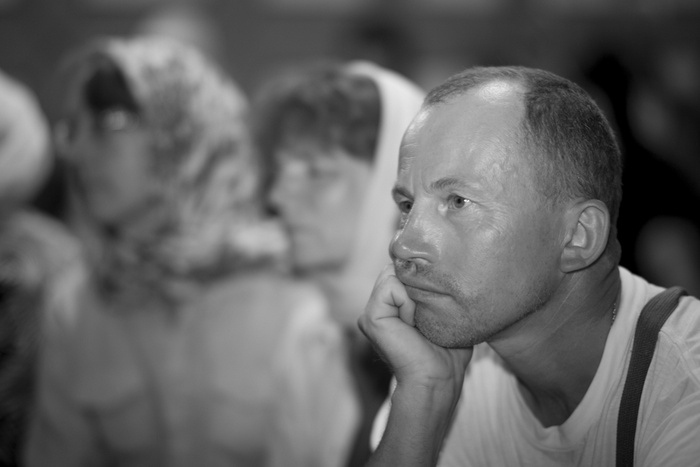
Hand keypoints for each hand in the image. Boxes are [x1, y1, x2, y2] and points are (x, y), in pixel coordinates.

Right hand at [358, 264, 472, 390]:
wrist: (437, 379)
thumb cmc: (447, 352)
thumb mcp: (444, 312)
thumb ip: (434, 288)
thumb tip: (441, 265)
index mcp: (393, 304)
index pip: (402, 269)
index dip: (420, 275)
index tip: (434, 301)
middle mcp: (379, 306)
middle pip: (395, 268)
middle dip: (416, 283)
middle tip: (427, 313)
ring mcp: (371, 311)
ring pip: (392, 274)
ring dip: (413, 295)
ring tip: (419, 320)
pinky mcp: (369, 317)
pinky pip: (390, 288)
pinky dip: (407, 303)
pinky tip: (412, 324)